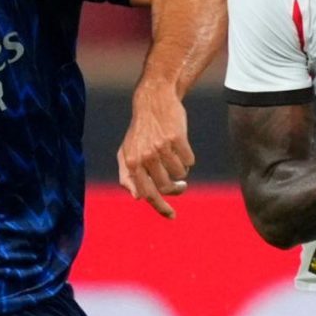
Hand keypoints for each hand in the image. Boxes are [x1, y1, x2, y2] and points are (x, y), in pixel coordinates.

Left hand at [117, 82, 194, 218]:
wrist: (153, 100)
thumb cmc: (140, 130)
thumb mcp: (126, 150)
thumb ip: (127, 175)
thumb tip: (137, 197)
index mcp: (131, 162)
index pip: (147, 193)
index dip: (160, 206)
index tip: (172, 215)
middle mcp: (145, 156)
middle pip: (166, 187)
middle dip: (176, 190)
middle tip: (181, 187)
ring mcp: (161, 147)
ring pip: (180, 174)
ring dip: (181, 170)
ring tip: (175, 158)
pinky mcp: (178, 138)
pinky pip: (189, 161)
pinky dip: (188, 158)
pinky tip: (181, 147)